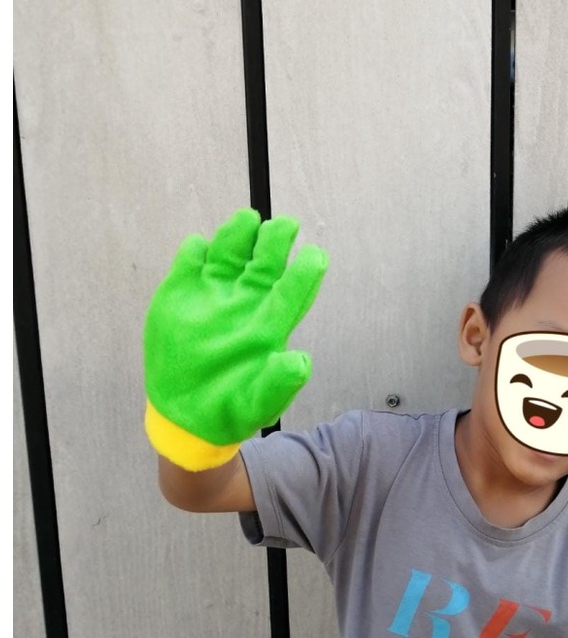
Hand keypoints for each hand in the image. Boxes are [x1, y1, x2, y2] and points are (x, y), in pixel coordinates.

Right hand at [144, 208, 327, 469]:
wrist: (187, 415)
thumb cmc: (231, 409)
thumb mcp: (257, 404)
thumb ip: (278, 384)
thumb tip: (301, 361)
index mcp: (269, 325)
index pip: (292, 291)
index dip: (305, 273)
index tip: (315, 256)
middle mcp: (246, 302)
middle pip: (265, 262)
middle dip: (276, 242)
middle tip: (285, 227)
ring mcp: (214, 294)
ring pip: (231, 252)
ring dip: (239, 235)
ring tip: (248, 222)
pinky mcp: (181, 292)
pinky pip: (190, 260)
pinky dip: (194, 252)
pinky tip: (200, 250)